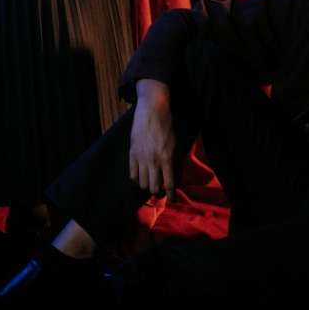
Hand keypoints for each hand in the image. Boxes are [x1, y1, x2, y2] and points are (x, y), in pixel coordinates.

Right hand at [128, 79, 176, 196]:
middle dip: (158, 192)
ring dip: (147, 186)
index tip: (172, 199)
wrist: (152, 110)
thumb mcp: (177, 144)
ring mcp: (141, 158)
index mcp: (167, 158)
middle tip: (160, 189)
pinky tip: (140, 177)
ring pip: (142, 183)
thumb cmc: (168, 126)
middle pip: (154, 187)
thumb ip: (176, 162)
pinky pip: (132, 174)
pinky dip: (136, 180)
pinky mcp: (132, 153)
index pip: (169, 184)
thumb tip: (176, 178)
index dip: (171, 195)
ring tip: (150, 182)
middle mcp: (153, 161)